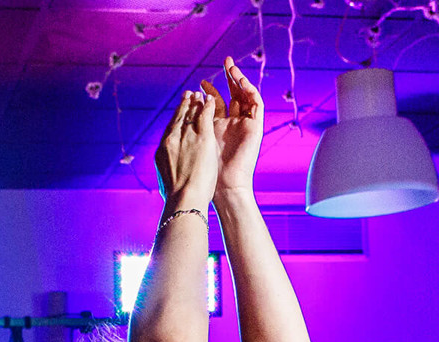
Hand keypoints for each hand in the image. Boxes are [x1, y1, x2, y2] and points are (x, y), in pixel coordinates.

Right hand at [155, 87, 220, 210]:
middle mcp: (172, 138)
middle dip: (184, 104)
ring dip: (196, 102)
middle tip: (189, 95)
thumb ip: (168, 171)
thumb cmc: (176, 198)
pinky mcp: (202, 137)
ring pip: (191, 113)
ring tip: (199, 94)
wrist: (184, 199)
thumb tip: (168, 175)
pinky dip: (208, 106)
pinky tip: (211, 99)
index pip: (170, 128)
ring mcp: (187, 136)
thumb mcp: (166, 181)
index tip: (179, 112)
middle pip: (179, 116)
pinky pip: (206, 115)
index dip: (176, 118)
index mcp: (162, 150)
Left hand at [205, 58, 263, 196]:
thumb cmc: (207, 170)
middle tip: (225, 61)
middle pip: (233, 95)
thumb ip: (194, 123)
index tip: (199, 83)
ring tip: (232, 66)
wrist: (224, 184)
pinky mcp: (256, 127)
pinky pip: (256, 104)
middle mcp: (233, 124)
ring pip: (246, 96)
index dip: (208, 92)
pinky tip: (241, 81)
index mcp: (219, 128)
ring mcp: (246, 125)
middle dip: (229, 78)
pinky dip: (250, 91)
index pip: (216, 103)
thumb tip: (182, 110)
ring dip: (240, 80)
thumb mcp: (197, 140)